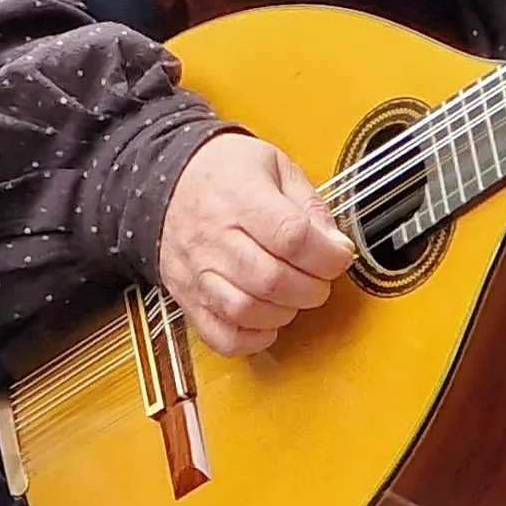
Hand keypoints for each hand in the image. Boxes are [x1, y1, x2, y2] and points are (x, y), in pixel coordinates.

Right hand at [155, 134, 354, 357]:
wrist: (168, 181)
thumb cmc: (224, 172)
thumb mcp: (275, 166)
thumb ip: (310, 205)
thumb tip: (336, 246)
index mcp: (242, 197)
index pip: (291, 237)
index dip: (327, 255)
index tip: (338, 255)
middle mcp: (216, 237)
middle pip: (273, 279)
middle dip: (312, 288)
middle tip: (319, 278)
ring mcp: (198, 271)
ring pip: (246, 310)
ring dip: (284, 313)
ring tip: (292, 296)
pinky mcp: (188, 297)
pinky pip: (220, 335)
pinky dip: (251, 339)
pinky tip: (266, 322)